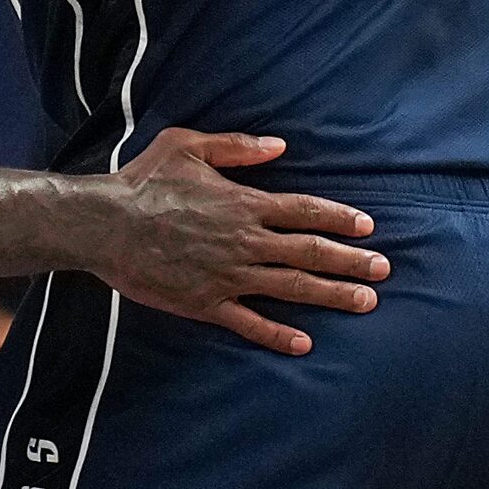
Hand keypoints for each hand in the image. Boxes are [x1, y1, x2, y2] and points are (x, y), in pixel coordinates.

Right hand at [96, 129, 386, 352]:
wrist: (104, 225)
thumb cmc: (143, 181)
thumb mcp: (187, 145)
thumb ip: (237, 146)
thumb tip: (280, 147)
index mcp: (243, 203)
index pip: (305, 211)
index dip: (340, 218)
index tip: (367, 227)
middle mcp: (244, 241)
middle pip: (310, 252)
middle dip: (352, 261)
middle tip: (383, 270)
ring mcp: (228, 275)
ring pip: (291, 287)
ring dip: (332, 295)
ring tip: (365, 302)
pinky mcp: (206, 302)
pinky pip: (250, 322)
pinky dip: (278, 334)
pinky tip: (304, 343)